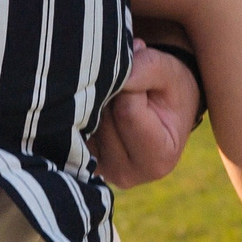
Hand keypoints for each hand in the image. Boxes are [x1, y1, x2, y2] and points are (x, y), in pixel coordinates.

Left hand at [89, 38, 201, 188]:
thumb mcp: (168, 72)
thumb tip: (112, 70)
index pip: (127, 112)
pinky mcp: (80, 161)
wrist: (162, 111)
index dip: (130, 85)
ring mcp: (101, 170)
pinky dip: (81, 108)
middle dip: (109, 91)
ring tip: (115, 95)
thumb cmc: (170, 91)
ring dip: (93, 98)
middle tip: (125, 83)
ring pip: (84, 121)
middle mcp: (128, 173)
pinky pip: (72, 126)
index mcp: (158, 159)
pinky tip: (97, 103)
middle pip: (102, 119)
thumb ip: (146, 68)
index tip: (140, 76)